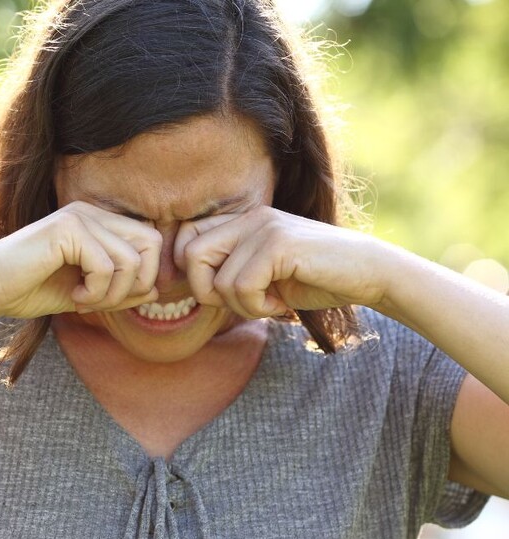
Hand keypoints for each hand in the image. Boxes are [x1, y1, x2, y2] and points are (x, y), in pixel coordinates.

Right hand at [0, 201, 162, 319]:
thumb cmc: (27, 290)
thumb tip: (157, 290)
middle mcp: (90, 212)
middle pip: (151, 244)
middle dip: (136, 283)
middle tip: (103, 302)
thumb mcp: (84, 294)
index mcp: (96, 221)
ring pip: (131, 259)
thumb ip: (119, 290)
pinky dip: (95, 292)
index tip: (110, 299)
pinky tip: (72, 297)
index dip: (142, 277)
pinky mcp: (66, 229)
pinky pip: (106, 266)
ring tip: (83, 301)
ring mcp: (78, 216)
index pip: (149, 242)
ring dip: (112, 293)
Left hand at [173, 207, 390, 318]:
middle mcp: (250, 217)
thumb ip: (228, 272)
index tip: (218, 295)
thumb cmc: (315, 280)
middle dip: (207, 291)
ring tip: (269, 302)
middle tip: (241, 303)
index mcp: (243, 220)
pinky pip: (241, 286)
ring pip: (217, 278)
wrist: (370, 275)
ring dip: (240, 305)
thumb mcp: (263, 275)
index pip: (186, 238)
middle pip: (190, 255)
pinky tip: (280, 303)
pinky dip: (257, 306)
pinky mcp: (279, 244)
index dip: (192, 273)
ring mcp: (265, 227)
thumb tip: (185, 287)